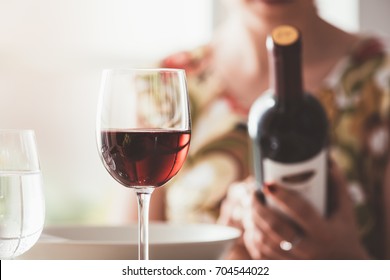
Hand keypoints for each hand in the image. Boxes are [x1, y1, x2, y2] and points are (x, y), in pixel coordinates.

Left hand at [243, 163, 369, 258]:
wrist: (346, 266)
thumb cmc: (343, 233)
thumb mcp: (345, 211)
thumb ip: (337, 186)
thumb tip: (326, 161)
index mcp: (324, 233)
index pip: (301, 211)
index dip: (283, 196)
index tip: (268, 183)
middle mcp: (310, 249)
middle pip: (276, 228)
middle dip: (259, 209)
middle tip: (253, 195)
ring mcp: (297, 262)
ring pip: (265, 242)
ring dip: (252, 223)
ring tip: (250, 208)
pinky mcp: (286, 268)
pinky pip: (262, 256)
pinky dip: (253, 240)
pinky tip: (251, 228)